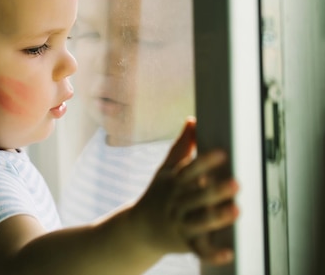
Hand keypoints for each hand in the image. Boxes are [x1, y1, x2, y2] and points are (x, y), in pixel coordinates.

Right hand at [132, 117, 238, 263]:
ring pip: (200, 221)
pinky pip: (200, 250)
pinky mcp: (186, 243)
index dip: (204, 162)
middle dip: (215, 190)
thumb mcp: (165, 171)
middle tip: (236, 183)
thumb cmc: (158, 196)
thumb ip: (181, 147)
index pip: (189, 170)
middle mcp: (177, 203)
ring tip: (235, 210)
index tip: (221, 153)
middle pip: (196, 196)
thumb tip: (192, 121)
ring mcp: (181, 224)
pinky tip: (228, 253)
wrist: (138, 229)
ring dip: (217, 217)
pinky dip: (213, 253)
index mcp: (174, 183)